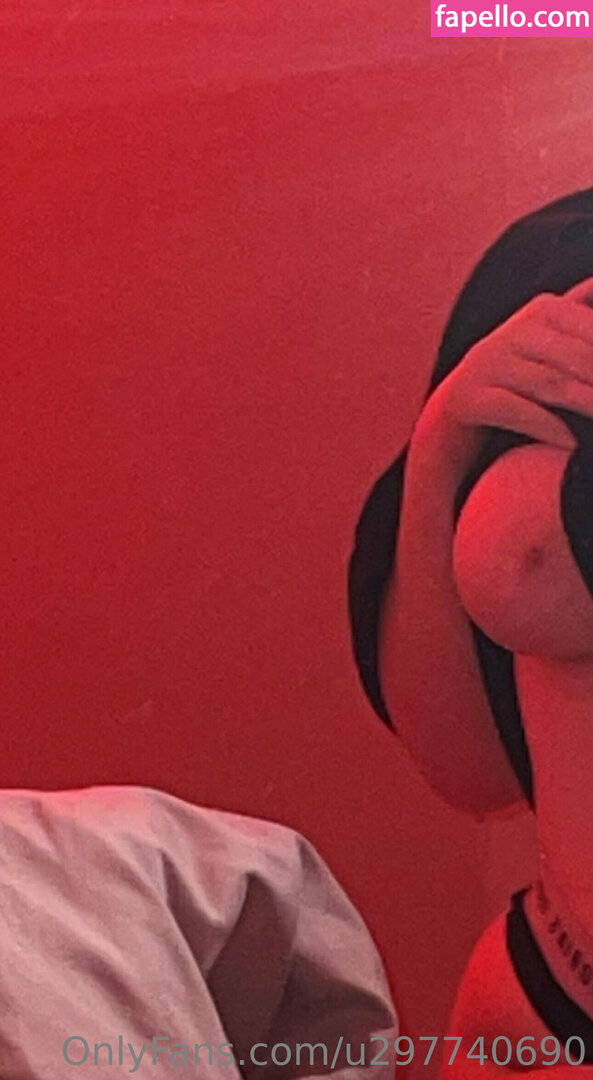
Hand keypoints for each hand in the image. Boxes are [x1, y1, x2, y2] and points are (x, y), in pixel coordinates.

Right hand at [414, 277, 592, 469]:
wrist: (456, 407)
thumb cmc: (517, 371)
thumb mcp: (549, 334)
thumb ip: (582, 307)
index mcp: (544, 311)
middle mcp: (515, 333)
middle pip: (579, 360)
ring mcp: (491, 365)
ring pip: (552, 386)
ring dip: (589, 406)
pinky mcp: (473, 398)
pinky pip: (518, 411)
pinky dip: (549, 428)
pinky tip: (573, 444)